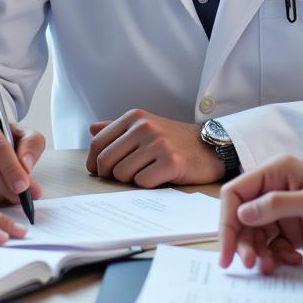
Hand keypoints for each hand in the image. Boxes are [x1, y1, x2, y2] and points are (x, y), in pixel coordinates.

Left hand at [86, 110, 223, 186]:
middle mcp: (144, 127)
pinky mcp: (171, 162)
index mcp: (135, 117)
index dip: (93, 162)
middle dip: (109, 175)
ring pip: (122, 174)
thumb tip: (92, 128)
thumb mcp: (146, 126)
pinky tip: (158, 178)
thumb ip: (118, 128)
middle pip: (106, 160)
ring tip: (145, 173)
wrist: (210, 147)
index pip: (98, 143)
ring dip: (130, 181)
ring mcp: (158, 143)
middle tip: (122, 178)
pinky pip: (142, 183)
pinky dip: (147, 185)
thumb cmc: (174, 140)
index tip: (99, 172)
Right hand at [218, 156, 302, 272]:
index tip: (227, 250)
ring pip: (254, 234)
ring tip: (270, 267)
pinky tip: (293, 260)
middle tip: (250, 265)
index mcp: (274, 172)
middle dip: (242, 242)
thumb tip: (243, 213)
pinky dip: (276, 255)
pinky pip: (271, 245)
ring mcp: (280, 211)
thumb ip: (278, 205)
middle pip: (241, 217)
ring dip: (258, 252)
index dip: (226, 221)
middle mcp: (272, 190)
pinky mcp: (289, 229)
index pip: (235, 193)